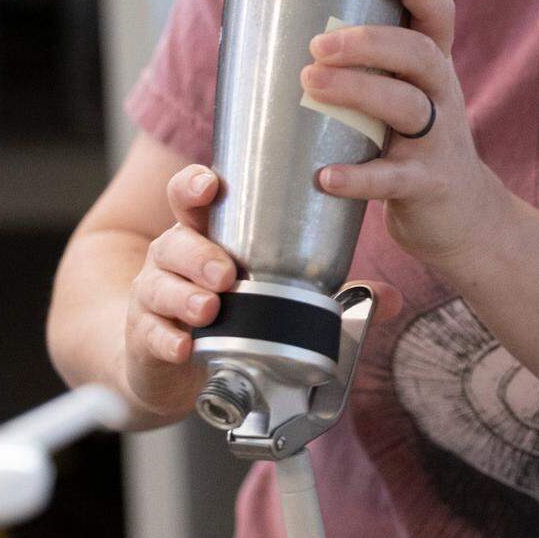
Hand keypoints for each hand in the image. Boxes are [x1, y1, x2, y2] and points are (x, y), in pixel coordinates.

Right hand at [125, 164, 403, 421]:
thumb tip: (393, 298)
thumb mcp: (273, 293)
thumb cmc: (225, 307)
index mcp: (205, 235)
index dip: (195, 186)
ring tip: (210, 308)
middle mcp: (174, 259)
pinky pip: (151, 335)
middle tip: (227, 272)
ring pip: (159, 287)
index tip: (210, 183)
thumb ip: (330, 293)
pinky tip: (184, 347)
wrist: (165, 354)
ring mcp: (154, 297)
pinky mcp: (145, 337)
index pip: (192, 199)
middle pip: (176, 242)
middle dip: (200, 254)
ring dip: (185, 297)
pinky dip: (168, 341)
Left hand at [300, 0, 510, 273]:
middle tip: (317, 45)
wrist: (464, 218)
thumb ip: (363, 69)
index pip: (437, 14)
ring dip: (358, 91)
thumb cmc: (411, 145)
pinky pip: (394, 179)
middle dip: (370, 41)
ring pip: (407, 107)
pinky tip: (326, 176)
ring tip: (310, 84)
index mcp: (433, 67)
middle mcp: (441, 96)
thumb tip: (268, 32)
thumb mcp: (403, 98)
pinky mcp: (428, 187)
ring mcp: (438, 142)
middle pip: (419, 54)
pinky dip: (359, 177)